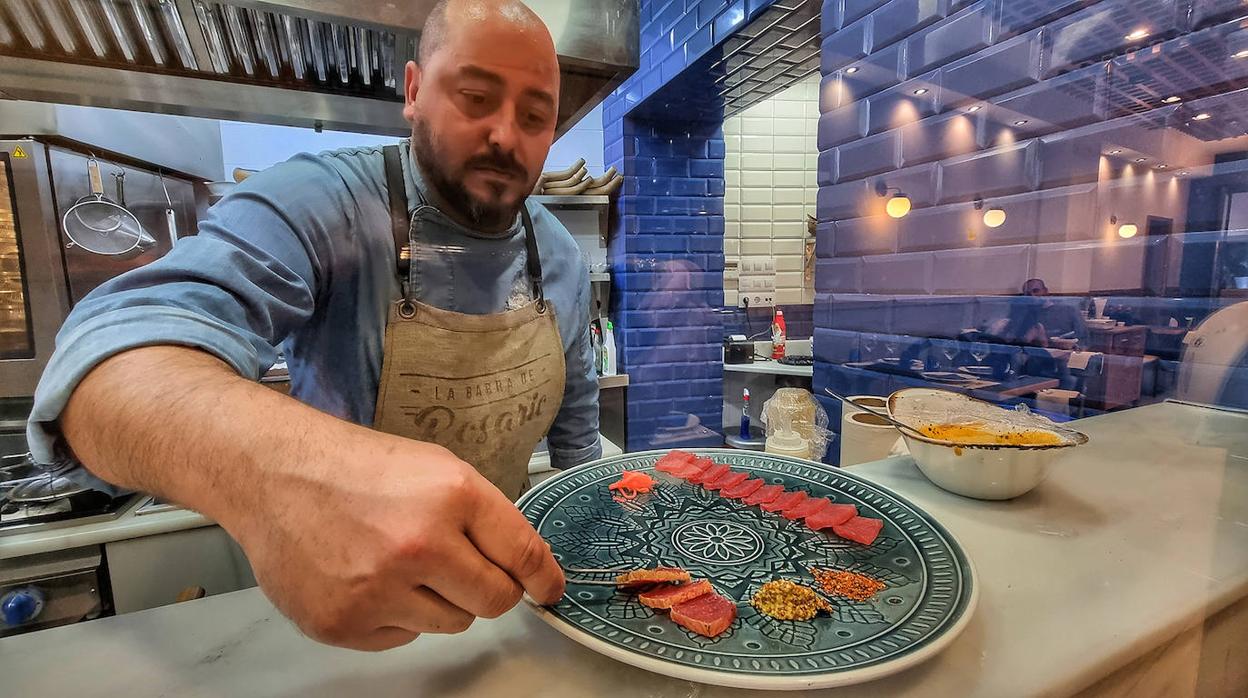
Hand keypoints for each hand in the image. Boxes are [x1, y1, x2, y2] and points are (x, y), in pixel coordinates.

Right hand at [224, 432, 563, 650]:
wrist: (275, 475)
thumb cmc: (355, 467)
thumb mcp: (436, 468)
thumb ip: (484, 516)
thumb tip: (527, 566)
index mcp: (451, 496)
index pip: (524, 554)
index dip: (544, 578)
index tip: (549, 590)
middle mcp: (419, 545)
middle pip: (494, 601)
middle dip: (489, 589)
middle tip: (461, 569)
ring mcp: (378, 589)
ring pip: (451, 624)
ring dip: (438, 602)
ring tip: (401, 564)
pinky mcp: (344, 623)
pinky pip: (402, 638)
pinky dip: (395, 616)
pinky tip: (368, 578)